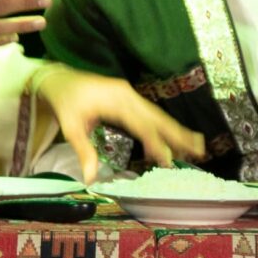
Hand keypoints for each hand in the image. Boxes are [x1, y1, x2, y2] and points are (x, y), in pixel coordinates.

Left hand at [31, 64, 206, 183]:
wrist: (59, 79)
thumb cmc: (65, 102)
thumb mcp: (70, 127)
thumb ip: (84, 152)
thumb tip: (91, 179)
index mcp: (116, 100)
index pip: (141, 124)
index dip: (156, 142)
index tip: (168, 159)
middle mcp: (128, 95)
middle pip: (157, 117)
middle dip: (178, 134)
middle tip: (198, 150)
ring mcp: (130, 94)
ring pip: (157, 114)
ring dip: (176, 130)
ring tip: (196, 145)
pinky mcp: (129, 97)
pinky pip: (150, 113)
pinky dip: (164, 125)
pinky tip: (175, 136)